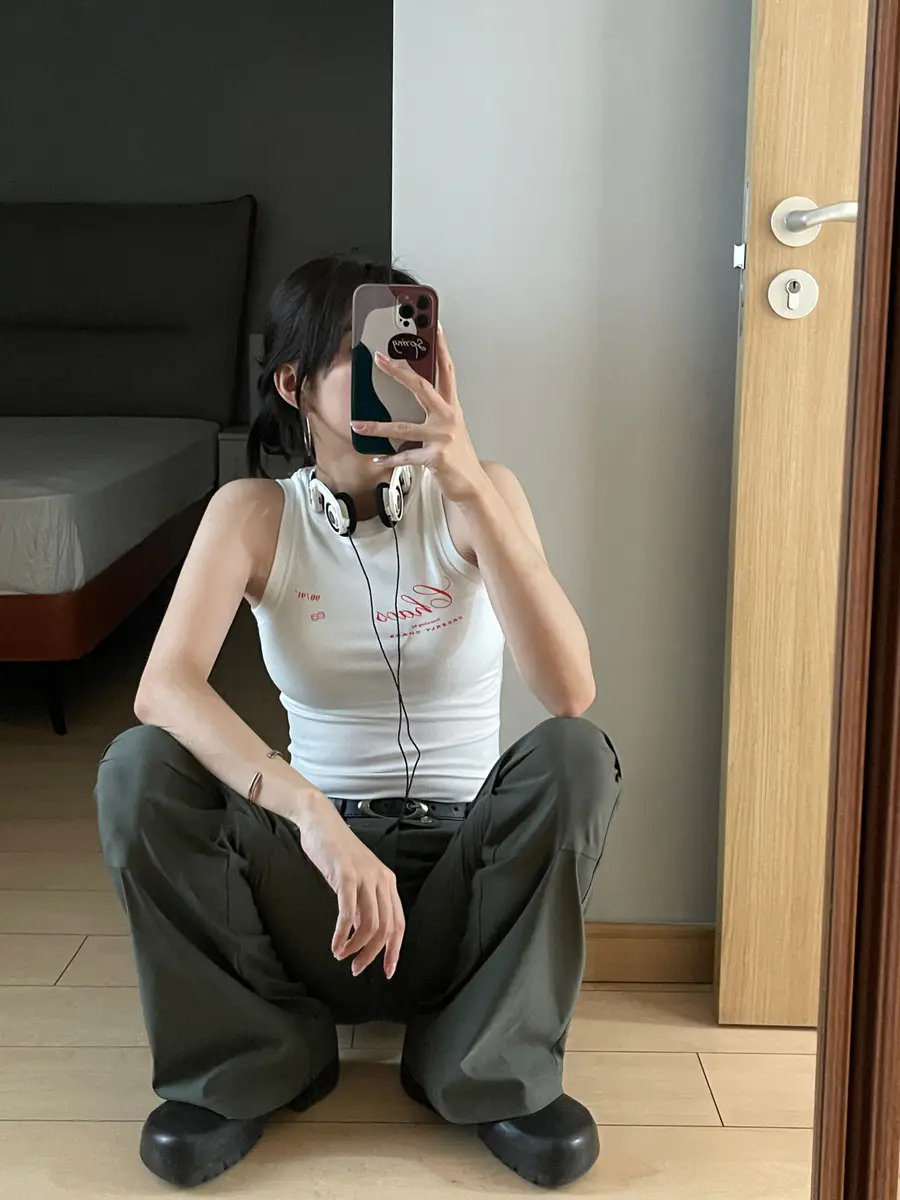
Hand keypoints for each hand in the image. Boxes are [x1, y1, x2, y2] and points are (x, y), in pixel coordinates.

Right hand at [297, 797, 404, 977]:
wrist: (321, 823)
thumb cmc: (336, 853)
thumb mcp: (355, 881)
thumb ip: (361, 905)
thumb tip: (360, 934)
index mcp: (388, 882)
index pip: (399, 924)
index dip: (394, 951)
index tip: (387, 972)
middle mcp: (381, 880)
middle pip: (386, 929)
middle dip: (372, 955)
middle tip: (356, 969)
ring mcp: (365, 878)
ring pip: (370, 925)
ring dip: (355, 948)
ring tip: (342, 955)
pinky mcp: (346, 876)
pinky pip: (348, 914)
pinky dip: (342, 935)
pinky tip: (335, 945)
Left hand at [350, 327, 487, 503]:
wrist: (472, 485)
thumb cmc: (458, 455)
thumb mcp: (449, 427)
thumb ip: (434, 410)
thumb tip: (410, 394)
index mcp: (452, 407)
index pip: (447, 370)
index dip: (441, 347)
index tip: (433, 325)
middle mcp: (449, 418)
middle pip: (422, 387)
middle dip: (399, 372)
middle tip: (379, 358)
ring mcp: (442, 437)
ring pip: (403, 427)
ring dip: (377, 427)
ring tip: (357, 425)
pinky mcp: (435, 458)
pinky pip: (405, 456)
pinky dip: (390, 459)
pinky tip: (377, 458)